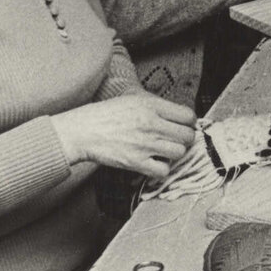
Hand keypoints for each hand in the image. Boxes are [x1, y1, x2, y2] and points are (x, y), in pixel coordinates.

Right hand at [53, 95, 195, 178]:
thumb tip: (180, 115)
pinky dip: (161, 169)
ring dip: (174, 154)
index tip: (182, 126)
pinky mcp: (136, 162)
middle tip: (174, 140)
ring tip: (163, 151)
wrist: (81, 131)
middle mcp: (151, 124)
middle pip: (188, 136)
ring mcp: (144, 144)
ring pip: (179, 153)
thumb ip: (157, 106)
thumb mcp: (132, 100)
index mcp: (151, 105)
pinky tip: (153, 163)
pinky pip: (163, 170)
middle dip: (184, 139)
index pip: (188, 116)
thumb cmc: (106, 115)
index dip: (189, 123)